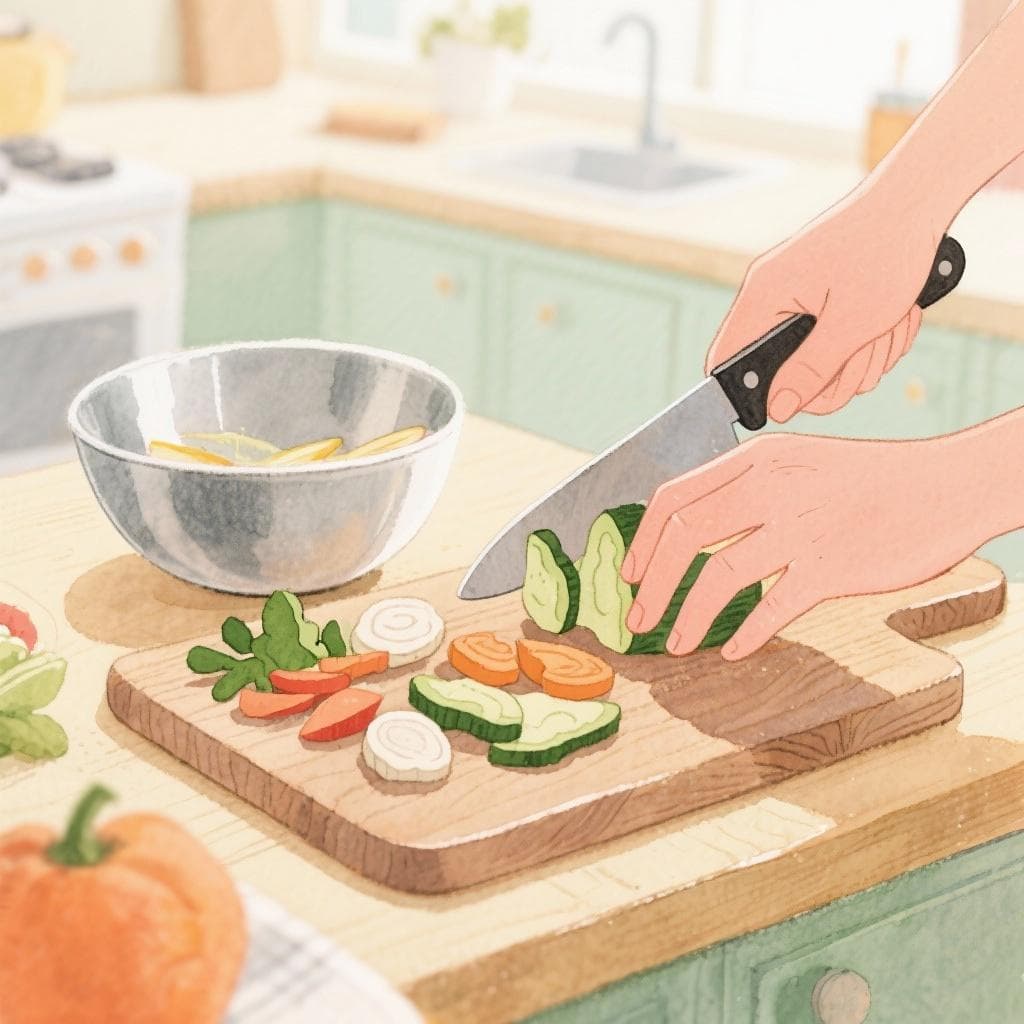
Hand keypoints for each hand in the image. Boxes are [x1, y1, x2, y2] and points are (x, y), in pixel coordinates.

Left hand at [620, 432, 986, 659]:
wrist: (941, 488)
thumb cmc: (866, 479)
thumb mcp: (797, 462)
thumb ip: (744, 487)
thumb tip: (689, 526)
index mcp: (756, 459)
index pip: (673, 497)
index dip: (642, 541)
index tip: (630, 574)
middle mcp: (771, 488)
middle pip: (685, 537)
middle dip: (652, 586)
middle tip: (638, 619)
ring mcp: (801, 527)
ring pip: (720, 576)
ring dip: (688, 616)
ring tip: (675, 642)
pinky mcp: (831, 567)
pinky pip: (772, 607)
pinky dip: (745, 634)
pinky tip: (731, 650)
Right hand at [706, 177, 947, 421]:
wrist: (917, 202)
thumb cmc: (885, 250)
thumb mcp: (851, 324)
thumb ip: (810, 372)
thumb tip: (778, 409)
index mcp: (762, 297)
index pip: (726, 362)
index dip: (753, 393)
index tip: (796, 400)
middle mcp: (770, 297)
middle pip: (779, 374)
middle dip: (830, 378)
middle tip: (864, 358)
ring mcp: (795, 298)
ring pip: (814, 365)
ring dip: (857, 361)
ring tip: (885, 330)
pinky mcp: (819, 300)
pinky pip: (834, 346)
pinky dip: (865, 344)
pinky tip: (888, 322)